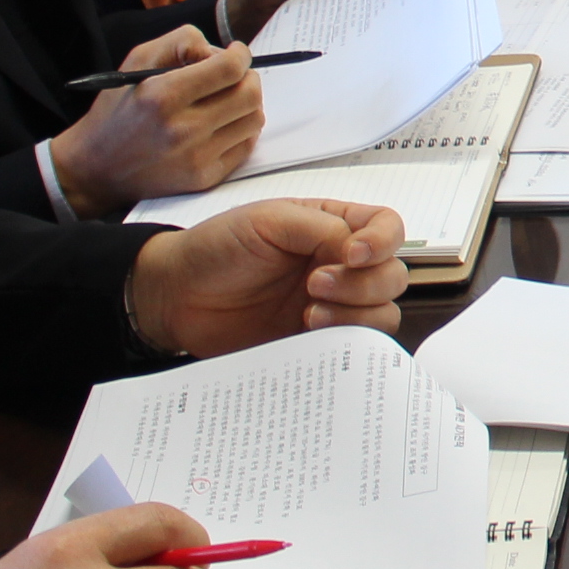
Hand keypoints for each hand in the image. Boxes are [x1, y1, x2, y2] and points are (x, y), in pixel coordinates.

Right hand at [46, 30, 261, 216]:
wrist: (96, 168)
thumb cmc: (119, 109)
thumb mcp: (137, 60)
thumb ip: (180, 42)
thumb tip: (220, 50)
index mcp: (163, 96)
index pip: (229, 69)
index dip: (240, 55)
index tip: (236, 53)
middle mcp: (182, 130)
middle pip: (249, 94)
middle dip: (247, 77)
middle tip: (232, 76)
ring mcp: (196, 158)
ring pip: (254, 118)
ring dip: (247, 103)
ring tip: (225, 100)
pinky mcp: (204, 178)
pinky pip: (246, 145)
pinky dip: (240, 129)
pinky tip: (220, 124)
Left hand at [128, 196, 411, 354]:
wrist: (175, 296)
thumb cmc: (217, 248)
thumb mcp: (267, 220)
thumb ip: (321, 228)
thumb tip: (359, 251)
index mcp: (334, 227)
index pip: (387, 228)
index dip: (382, 242)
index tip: (352, 254)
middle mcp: (340, 266)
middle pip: (393, 275)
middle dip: (362, 283)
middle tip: (315, 285)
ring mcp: (332, 306)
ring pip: (383, 313)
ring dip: (355, 314)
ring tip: (308, 314)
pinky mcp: (315, 341)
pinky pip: (353, 347)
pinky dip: (343, 342)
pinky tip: (307, 333)